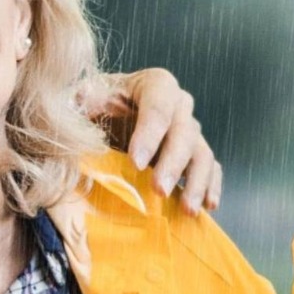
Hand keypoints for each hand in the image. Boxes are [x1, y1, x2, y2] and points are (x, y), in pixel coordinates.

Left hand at [87, 68, 223, 213]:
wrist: (101, 124)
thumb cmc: (91, 109)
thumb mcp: (83, 99)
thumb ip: (84, 100)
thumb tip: (86, 100)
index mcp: (153, 84)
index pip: (159, 104)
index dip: (150, 133)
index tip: (136, 163)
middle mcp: (178, 104)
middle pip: (184, 130)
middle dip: (173, 162)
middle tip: (159, 190)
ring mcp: (189, 131)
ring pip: (202, 152)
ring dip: (197, 181)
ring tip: (187, 209)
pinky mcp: (193, 155)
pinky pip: (211, 169)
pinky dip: (211, 186)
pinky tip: (207, 206)